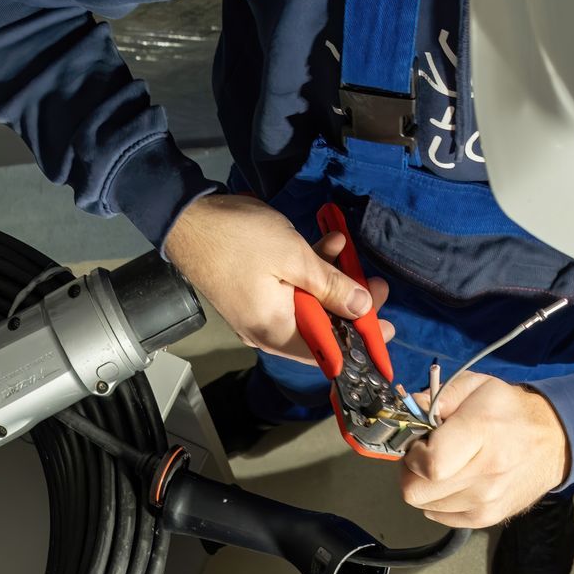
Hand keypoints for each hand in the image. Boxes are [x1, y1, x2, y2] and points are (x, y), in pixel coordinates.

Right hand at [162, 193, 391, 363]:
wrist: (188, 219)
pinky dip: (309, 274)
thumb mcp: (295, 258)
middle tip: (377, 285)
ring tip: (348, 252)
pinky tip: (325, 244)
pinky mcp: (252, 297)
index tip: (385, 329)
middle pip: (319, 331)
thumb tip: (362, 309)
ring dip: (330, 282)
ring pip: (307, 309)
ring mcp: (257, 315)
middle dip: (350, 307)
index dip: (360, 343)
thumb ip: (332, 287)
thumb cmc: (240, 240)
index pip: (326, 353)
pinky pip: (289, 295)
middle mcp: (266, 332)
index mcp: (275, 331)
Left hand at [399, 372, 570, 527]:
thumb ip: (436, 396)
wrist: (555, 442)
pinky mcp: (487, 518)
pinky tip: (456, 480)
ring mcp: (487, 502)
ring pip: (424, 506)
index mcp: (483, 434)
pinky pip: (439, 515)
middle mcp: (486, 474)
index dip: (413, 454)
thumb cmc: (511, 412)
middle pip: (416, 492)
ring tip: (447, 464)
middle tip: (427, 454)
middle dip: (411, 471)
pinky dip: (439, 499)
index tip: (421, 441)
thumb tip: (406, 411)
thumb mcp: (476, 386)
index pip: (428, 464)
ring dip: (426, 485)